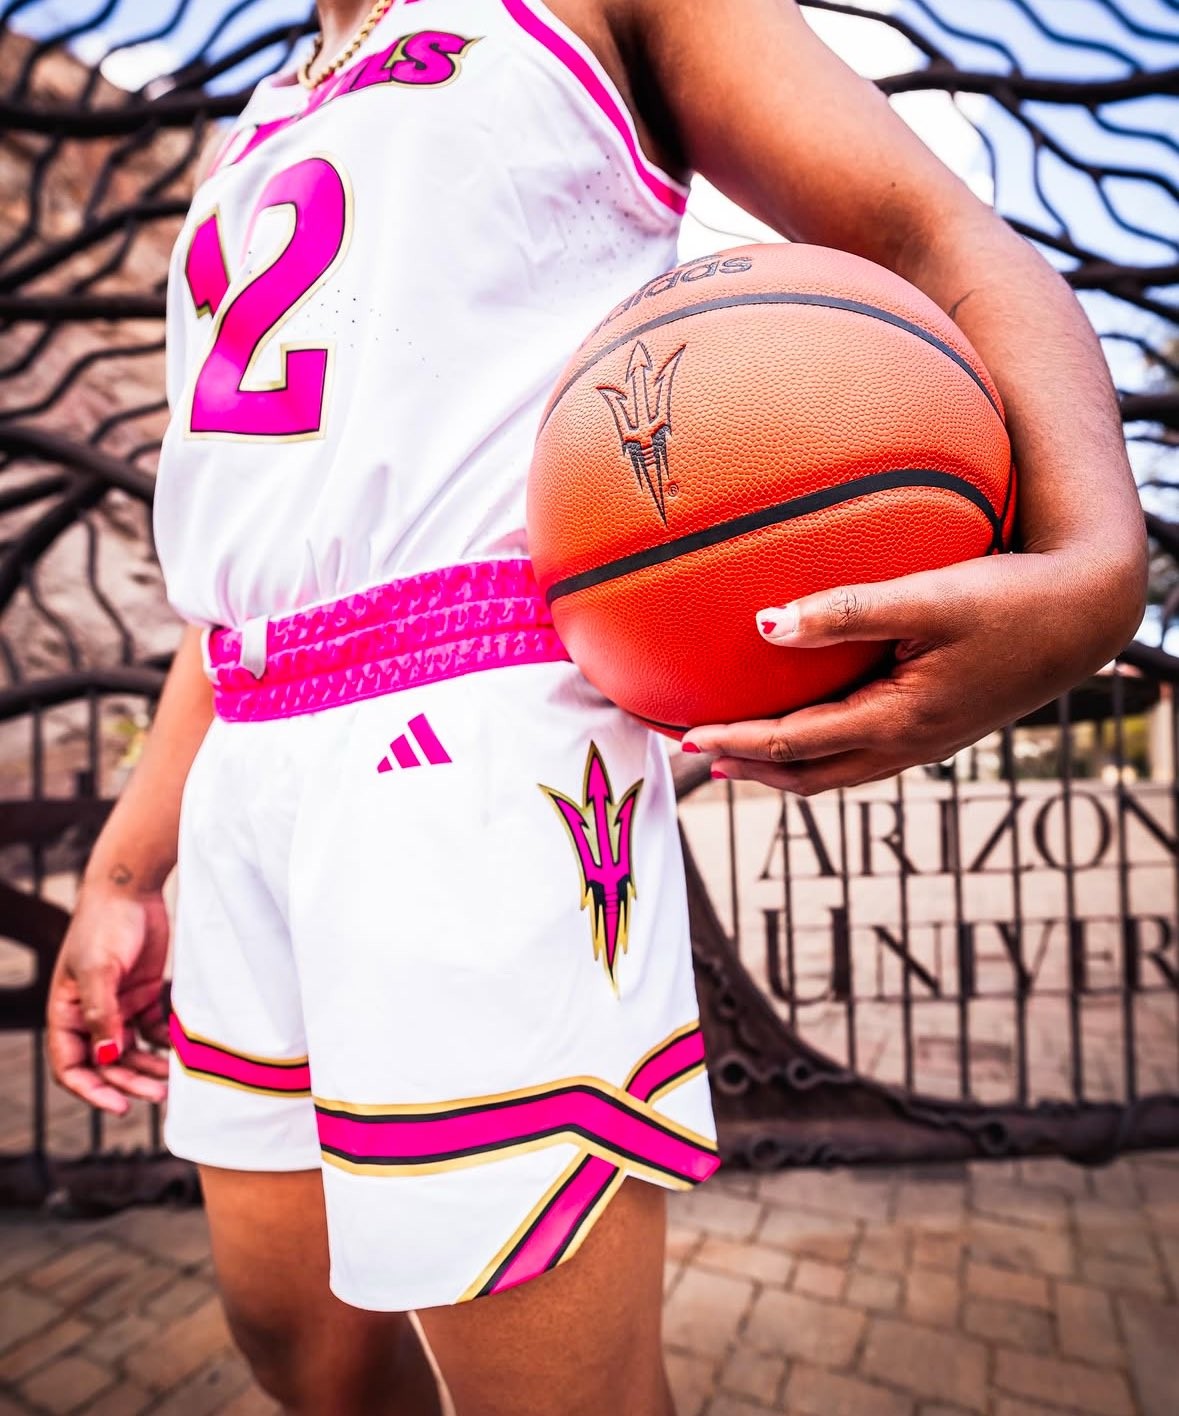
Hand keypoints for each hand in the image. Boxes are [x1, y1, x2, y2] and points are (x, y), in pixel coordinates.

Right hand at [47, 883, 170, 1114]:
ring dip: (149, 1069)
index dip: (92, 1090)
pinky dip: (165, 1044)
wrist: (132, 887)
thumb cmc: (105, 924)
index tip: (119, 1105)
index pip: (71, 1066)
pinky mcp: (144, 994)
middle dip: (129, 1083)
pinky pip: (153, 1030)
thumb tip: (108, 1057)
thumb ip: (101, 1015)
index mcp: (66, 1013)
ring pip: (132, 1052)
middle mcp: (90, 1015)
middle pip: (106, 1064)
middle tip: (157, 1094)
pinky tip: (181, 1052)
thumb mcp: (99, 970)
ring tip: (173, 1080)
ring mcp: (119, 1005)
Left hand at [682, 551, 1141, 794]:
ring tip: (737, 757)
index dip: (736, 742)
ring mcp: (923, 744)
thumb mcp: (929, 598)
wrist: (1086, 618)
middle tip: (695, 755)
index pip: (794, 744)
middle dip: (748, 770)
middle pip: (807, 776)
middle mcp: (907, 745)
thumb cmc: (1011, 602)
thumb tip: (765, 623)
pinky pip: (859, 757)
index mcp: (898, 720)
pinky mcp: (935, 731)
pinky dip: (817, 755)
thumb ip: (846, 611)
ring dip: (780, 769)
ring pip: (834, 774)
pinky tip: (808, 730)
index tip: (687, 736)